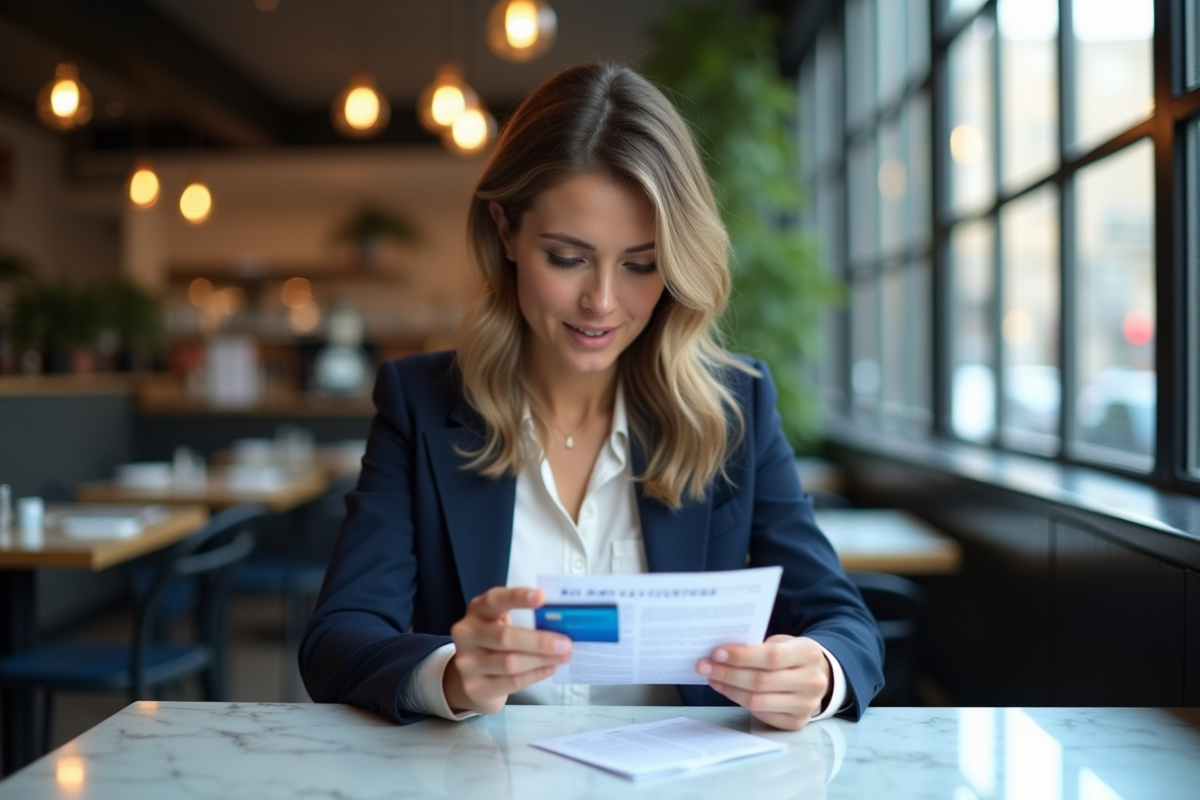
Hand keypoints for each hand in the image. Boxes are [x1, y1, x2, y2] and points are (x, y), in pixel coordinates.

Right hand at [443, 587, 571, 714]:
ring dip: (541, 660)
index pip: (494, 600)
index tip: (542, 596)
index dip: (517, 597)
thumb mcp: (503, 623)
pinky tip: (550, 668)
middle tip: (566, 643)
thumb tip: (562, 622)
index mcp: (477, 610)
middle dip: (540, 641)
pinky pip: (511, 682)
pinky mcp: (474, 687)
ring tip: (564, 656)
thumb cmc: (495, 643)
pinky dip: (535, 675)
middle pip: (505, 637)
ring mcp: (467, 663)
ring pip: (510, 663)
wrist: (473, 678)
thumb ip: (525, 619)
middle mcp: (467, 634)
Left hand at [697, 634, 831, 730]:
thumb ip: (759, 646)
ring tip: (711, 677)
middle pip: (761, 681)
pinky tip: (726, 689)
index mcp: (809, 654)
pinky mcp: (796, 723)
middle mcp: (812, 682)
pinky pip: (760, 714)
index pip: (772, 657)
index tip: (716, 653)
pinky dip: (739, 701)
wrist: (817, 676)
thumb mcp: (783, 642)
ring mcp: (806, 706)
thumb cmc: (792, 655)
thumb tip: (722, 653)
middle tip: (704, 666)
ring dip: (729, 688)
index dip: (742, 656)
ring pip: (757, 701)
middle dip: (728, 673)